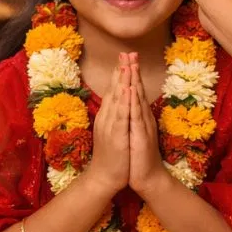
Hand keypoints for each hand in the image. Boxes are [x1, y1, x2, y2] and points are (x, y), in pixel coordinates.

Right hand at [83, 57, 130, 194]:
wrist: (104, 178)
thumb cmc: (111, 156)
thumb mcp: (113, 132)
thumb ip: (114, 117)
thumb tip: (118, 103)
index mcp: (108, 116)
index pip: (114, 90)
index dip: (119, 73)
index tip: (124, 57)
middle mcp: (107, 118)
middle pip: (115, 90)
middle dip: (121, 71)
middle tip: (126, 53)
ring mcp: (111, 126)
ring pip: (118, 100)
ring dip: (122, 81)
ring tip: (127, 65)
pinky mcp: (117, 136)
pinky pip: (121, 116)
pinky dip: (124, 102)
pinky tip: (127, 90)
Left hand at [125, 53, 169, 198]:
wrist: (148, 178)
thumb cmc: (139, 158)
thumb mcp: (134, 135)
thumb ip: (134, 120)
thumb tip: (130, 106)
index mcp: (139, 117)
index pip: (134, 92)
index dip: (131, 75)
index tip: (126, 58)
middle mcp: (143, 118)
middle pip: (138, 91)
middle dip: (133, 71)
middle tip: (130, 52)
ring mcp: (143, 126)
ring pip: (138, 100)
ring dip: (134, 81)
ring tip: (130, 64)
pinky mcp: (141, 136)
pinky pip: (136, 116)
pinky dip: (133, 101)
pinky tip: (131, 90)